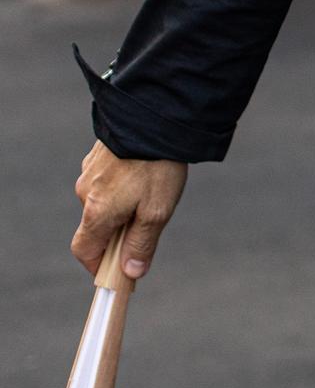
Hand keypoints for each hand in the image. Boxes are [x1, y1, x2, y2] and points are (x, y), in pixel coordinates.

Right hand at [71, 141, 187, 281]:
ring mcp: (90, 171)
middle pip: (96, 226)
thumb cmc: (157, 165)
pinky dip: (122, 185)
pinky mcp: (99, 154)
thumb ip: (141, 244)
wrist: (155, 114)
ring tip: (152, 191)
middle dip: (118, 232)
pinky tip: (145, 173)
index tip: (119, 270)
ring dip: (122, 205)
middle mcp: (86, 192)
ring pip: (103, 201)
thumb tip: (130, 273)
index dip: (99, 265)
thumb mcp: (156, 211)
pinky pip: (107, 180)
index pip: (84, 251)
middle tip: (148, 225)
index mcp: (96, 211)